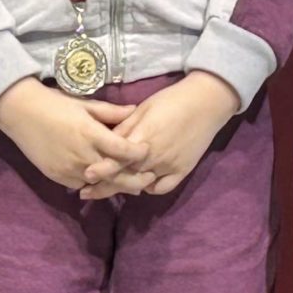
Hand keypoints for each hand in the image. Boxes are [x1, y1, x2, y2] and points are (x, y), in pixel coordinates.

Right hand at [0, 78, 146, 193]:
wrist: (20, 112)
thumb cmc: (55, 104)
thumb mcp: (85, 104)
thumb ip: (111, 112)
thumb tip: (135, 110)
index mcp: (91, 134)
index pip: (124, 150)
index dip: (139, 152)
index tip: (148, 151)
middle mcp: (82, 154)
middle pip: (116, 175)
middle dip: (135, 179)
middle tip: (149, 177)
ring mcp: (69, 168)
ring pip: (100, 184)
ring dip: (115, 184)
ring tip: (131, 184)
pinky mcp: (58, 176)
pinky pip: (81, 185)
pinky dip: (93, 184)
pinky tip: (103, 182)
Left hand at [82, 71, 239, 200]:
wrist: (206, 102)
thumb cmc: (171, 100)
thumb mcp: (142, 109)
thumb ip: (124, 127)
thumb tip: (104, 140)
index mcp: (142, 138)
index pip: (116, 160)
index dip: (100, 170)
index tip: (86, 177)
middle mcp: (154, 156)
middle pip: (125, 177)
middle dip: (105, 186)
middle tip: (87, 192)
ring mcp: (169, 166)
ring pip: (142, 185)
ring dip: (125, 188)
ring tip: (109, 190)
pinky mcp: (182, 171)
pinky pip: (162, 187)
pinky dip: (150, 188)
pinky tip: (143, 184)